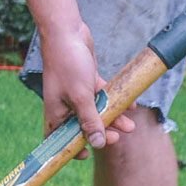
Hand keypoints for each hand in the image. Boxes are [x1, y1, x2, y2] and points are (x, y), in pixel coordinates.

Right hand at [38, 18, 132, 155]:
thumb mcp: (80, 97)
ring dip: (113, 119)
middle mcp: (64, 107)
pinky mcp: (86, 82)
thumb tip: (98, 143)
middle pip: (83, 128)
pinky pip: (102, 96)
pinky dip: (114, 100)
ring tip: (130, 126)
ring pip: (96, 112)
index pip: (59, 141)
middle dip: (101, 134)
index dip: (71, 150)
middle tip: (116, 138)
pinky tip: (130, 105)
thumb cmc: (68, 65)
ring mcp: (76, 95)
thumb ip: (90, 121)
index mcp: (56, 115)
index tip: (87, 153)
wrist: (66, 32)